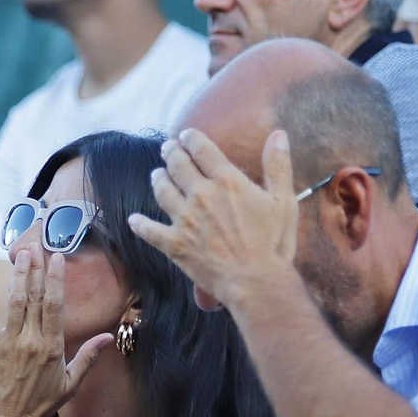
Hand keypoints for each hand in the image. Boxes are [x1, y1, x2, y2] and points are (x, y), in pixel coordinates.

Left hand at [0, 245, 112, 416]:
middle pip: (35, 297)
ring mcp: (9, 343)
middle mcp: (31, 341)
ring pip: (14, 302)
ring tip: (21, 254)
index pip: (55, 305)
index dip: (56, 278)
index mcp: (52, 347)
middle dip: (36, 269)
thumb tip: (109, 337)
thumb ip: (89, 357)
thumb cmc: (41, 405)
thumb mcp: (71, 383)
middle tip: (36, 246)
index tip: (57, 258)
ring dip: (18, 276)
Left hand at [128, 129, 297, 307]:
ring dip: (158, 179)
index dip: (191, 138)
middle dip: (171, 153)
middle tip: (168, 149)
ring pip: (162, 190)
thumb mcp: (283, 201)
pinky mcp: (175, 244)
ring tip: (157, 174)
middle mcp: (202, 195)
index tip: (186, 136)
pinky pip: (150, 231)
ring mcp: (185, 219)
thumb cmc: (273, 244)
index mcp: (227, 181)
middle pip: (178, 165)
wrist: (256, 282)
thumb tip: (278, 134)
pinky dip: (139, 224)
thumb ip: (278, 166)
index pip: (202, 149)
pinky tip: (133, 220)